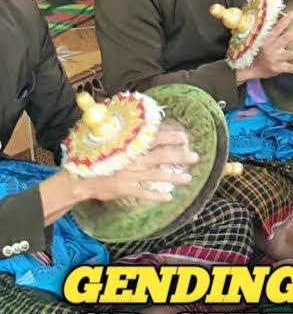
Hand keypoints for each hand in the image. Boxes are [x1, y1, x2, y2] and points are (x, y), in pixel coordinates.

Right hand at [78, 126, 198, 202]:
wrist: (75, 179)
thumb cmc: (89, 157)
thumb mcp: (101, 139)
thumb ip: (117, 131)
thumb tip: (121, 116)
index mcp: (127, 146)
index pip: (153, 138)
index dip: (170, 137)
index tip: (184, 137)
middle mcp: (132, 160)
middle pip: (161, 157)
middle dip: (180, 157)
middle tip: (195, 157)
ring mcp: (130, 176)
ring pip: (157, 176)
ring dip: (174, 177)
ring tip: (188, 179)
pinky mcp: (125, 189)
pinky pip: (145, 194)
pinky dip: (157, 197)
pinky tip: (169, 198)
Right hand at [242, 11, 292, 80]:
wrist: (249, 69)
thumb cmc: (257, 52)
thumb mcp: (261, 41)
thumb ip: (270, 33)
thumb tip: (281, 19)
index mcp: (267, 39)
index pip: (277, 28)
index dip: (286, 20)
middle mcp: (271, 48)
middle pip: (286, 38)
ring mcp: (275, 59)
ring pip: (291, 54)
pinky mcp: (278, 68)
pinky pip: (291, 68)